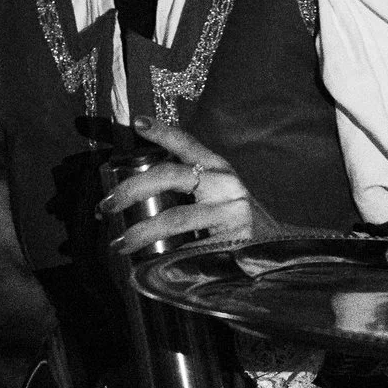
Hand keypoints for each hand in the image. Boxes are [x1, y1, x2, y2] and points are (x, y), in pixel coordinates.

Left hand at [100, 118, 260, 251]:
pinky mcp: (234, 242)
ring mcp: (233, 213)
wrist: (281, 255)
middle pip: (171, 175)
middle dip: (132, 188)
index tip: (137, 123)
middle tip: (106, 204)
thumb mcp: (219, 197)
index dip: (163, 132)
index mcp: (220, 170)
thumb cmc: (238, 224)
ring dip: (141, 231)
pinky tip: (148, 265)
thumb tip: (132, 196)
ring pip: (175, 218)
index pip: (189, 144)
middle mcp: (227, 185)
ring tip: (119, 243)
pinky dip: (164, 258)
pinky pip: (189, 249)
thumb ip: (189, 189)